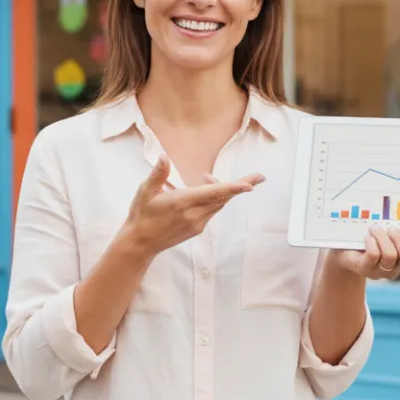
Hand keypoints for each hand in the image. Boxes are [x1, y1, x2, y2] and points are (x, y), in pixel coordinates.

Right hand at [123, 156, 263, 257]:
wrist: (140, 243)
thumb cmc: (141, 215)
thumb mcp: (145, 191)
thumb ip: (157, 174)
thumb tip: (163, 156)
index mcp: (182, 202)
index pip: (214, 193)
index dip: (233, 188)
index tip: (250, 185)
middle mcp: (194, 214)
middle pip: (223, 198)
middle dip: (240, 186)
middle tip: (259, 177)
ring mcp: (197, 223)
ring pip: (219, 204)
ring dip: (223, 190)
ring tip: (208, 177)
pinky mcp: (197, 229)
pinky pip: (212, 211)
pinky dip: (214, 199)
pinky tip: (204, 191)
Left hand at [331, 227, 399, 280]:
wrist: (342, 248)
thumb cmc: (368, 236)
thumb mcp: (384, 233)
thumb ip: (396, 229)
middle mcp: (394, 269)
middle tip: (390, 229)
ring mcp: (379, 271)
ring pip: (390, 256)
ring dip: (382, 238)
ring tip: (374, 229)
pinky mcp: (364, 269)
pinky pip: (374, 256)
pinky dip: (372, 242)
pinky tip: (367, 237)